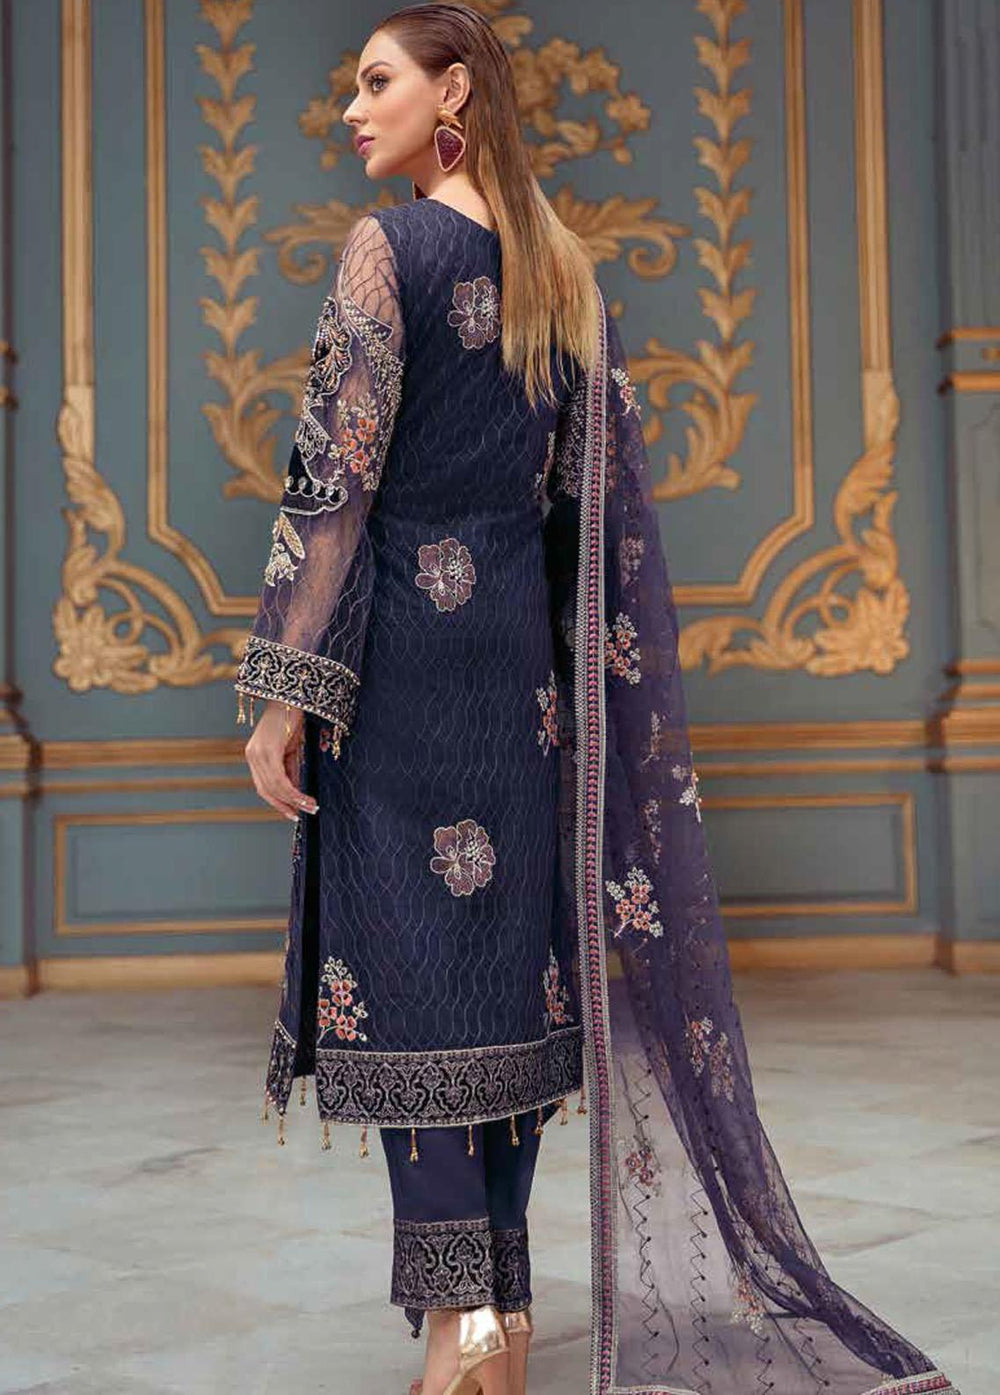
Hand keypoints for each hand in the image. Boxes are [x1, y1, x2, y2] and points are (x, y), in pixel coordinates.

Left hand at [243, 700, 318, 821]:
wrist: (292, 696)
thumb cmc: (293, 719)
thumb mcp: (291, 749)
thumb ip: (291, 769)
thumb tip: (296, 791)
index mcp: (255, 756)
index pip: (263, 787)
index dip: (278, 803)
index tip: (294, 812)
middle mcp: (253, 756)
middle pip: (267, 790)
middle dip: (287, 805)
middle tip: (305, 814)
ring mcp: (258, 754)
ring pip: (274, 787)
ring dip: (294, 800)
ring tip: (311, 807)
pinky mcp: (268, 751)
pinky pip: (280, 779)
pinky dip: (294, 792)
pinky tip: (306, 797)